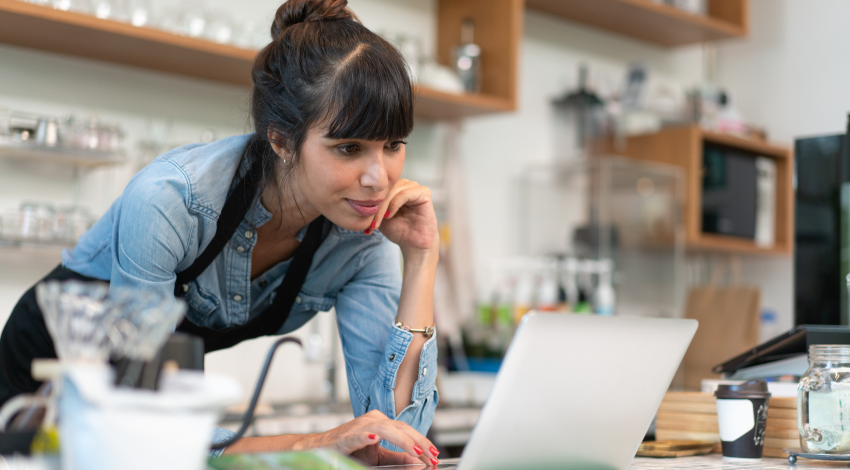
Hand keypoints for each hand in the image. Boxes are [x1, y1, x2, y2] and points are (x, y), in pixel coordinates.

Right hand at [310, 410, 439, 466]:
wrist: (320, 449)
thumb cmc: (349, 450)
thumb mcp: (377, 456)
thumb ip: (396, 458)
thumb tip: (418, 461)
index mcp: (381, 423)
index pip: (407, 431)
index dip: (423, 442)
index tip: (435, 455)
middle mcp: (372, 420)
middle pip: (401, 427)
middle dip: (419, 442)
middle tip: (433, 456)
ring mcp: (359, 426)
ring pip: (386, 429)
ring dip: (403, 441)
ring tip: (416, 451)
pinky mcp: (345, 436)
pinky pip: (358, 435)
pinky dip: (366, 437)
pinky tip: (374, 439)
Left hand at [366, 179, 438, 254]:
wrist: (413, 244)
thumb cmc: (398, 230)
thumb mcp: (379, 216)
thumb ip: (371, 206)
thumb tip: (355, 199)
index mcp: (395, 187)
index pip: (379, 188)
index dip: (370, 203)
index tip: (365, 223)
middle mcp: (405, 185)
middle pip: (385, 188)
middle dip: (376, 206)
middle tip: (371, 223)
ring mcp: (415, 187)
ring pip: (393, 190)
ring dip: (383, 207)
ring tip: (378, 222)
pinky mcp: (424, 193)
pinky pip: (405, 193)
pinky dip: (394, 204)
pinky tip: (389, 215)